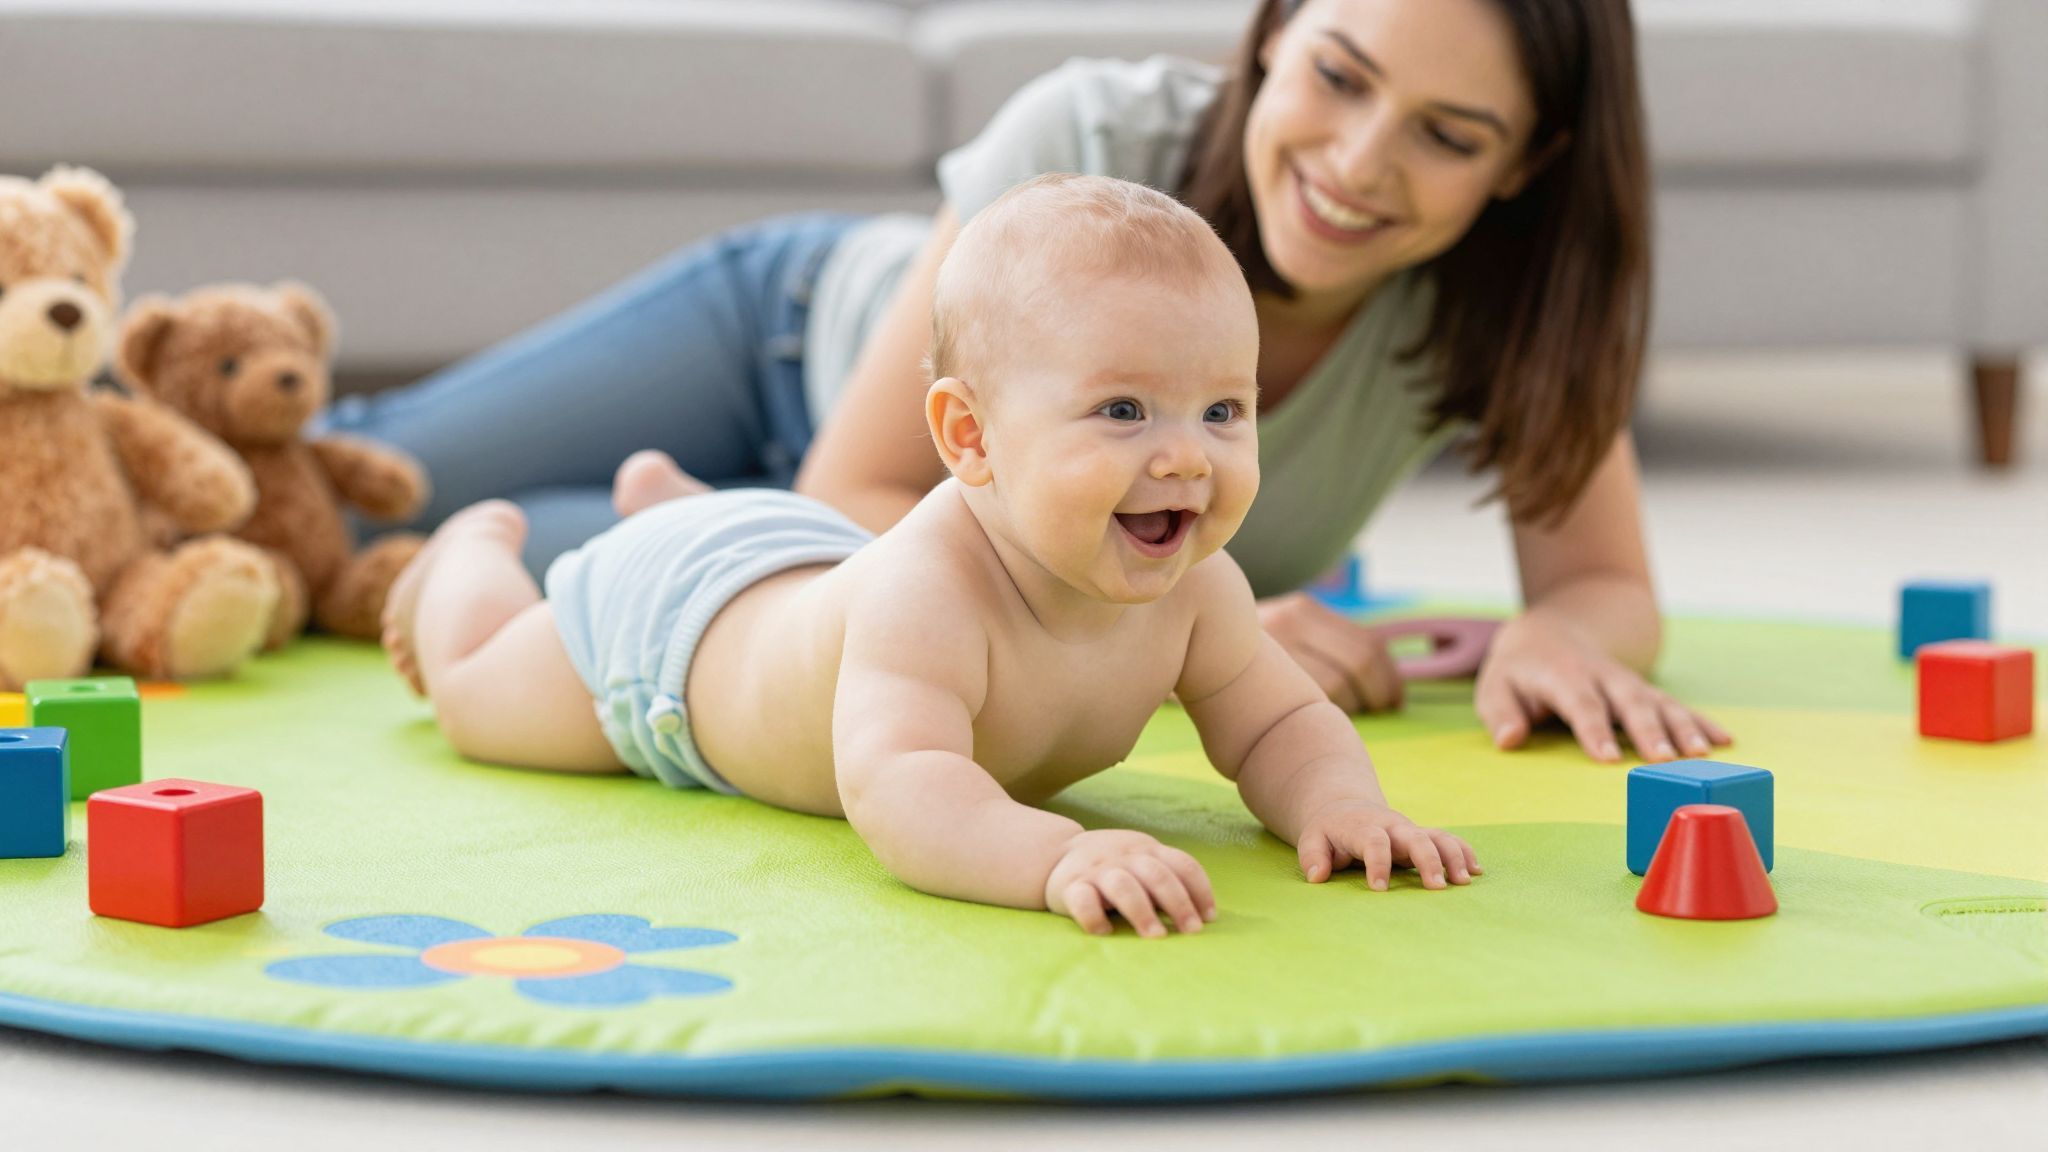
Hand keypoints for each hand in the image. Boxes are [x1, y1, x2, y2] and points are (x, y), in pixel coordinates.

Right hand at [1044, 829, 1216, 937]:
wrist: (1055, 853)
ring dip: (1142, 911)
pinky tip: (1105, 933)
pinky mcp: (1071, 886)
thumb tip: (1201, 916)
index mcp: (1147, 850)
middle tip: (1191, 932)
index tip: (1209, 918)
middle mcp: (1124, 856)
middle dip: (1178, 903)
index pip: (1182, 864)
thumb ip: (1165, 878)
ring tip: (1156, 937)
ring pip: (1123, 886)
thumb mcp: (1140, 860)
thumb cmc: (1113, 866)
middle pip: (1157, 875)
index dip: (1200, 890)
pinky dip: (1094, 918)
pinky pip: (1083, 900)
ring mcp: (1097, 870)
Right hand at [1258, 592, 1402, 713]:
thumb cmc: (1248, 662)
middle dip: (1380, 693)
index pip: (1368, 641)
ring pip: (1340, 683)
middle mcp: (1290, 622)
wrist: (1178, 660)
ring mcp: (1274, 648)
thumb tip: (1382, 681)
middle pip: (1360, 661)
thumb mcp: (1282, 637)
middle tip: (1380, 712)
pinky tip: (1319, 721)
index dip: (1390, 676)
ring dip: (1353, 707)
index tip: (1395, 699)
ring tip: (1343, 718)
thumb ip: (1324, 647)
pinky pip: (1312, 700)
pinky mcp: (1263, 678)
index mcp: (1303, 609)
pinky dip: (1328, 715)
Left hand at [1297, 802, 1479, 890]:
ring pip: (1438, 837)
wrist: (1346, 809)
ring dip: (1453, 857)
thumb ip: (1313, 857)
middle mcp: (1392, 827)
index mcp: (1363, 828)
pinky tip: (1476, 871)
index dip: (1377, 865)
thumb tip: (1318, 877)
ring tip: (1463, 882)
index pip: (1374, 843)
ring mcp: (1411, 831)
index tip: (1379, 890)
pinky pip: (1448, 840)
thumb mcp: (1312, 840)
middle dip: (1428, 861)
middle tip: (1437, 888)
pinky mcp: (1423, 836)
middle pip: (1416, 837)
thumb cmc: (1329, 832)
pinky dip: (1464, 852)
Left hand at [1475, 612, 1731, 763]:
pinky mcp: (1646, 692)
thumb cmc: (1518, 672)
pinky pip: (1677, 705)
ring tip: (1702, 755)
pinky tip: (1725, 740)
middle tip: (1664, 761)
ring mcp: (1629, 683)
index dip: (1594, 731)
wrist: (1550, 633)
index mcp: (1564, 676)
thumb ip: (1500, 713)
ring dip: (1683, 728)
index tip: (1608, 760)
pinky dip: (1701, 721)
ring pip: (1660, 703)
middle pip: (1630, 704)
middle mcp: (1603, 677)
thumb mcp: (1495, 687)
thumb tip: (1509, 739)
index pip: (1581, 705)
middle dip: (1648, 731)